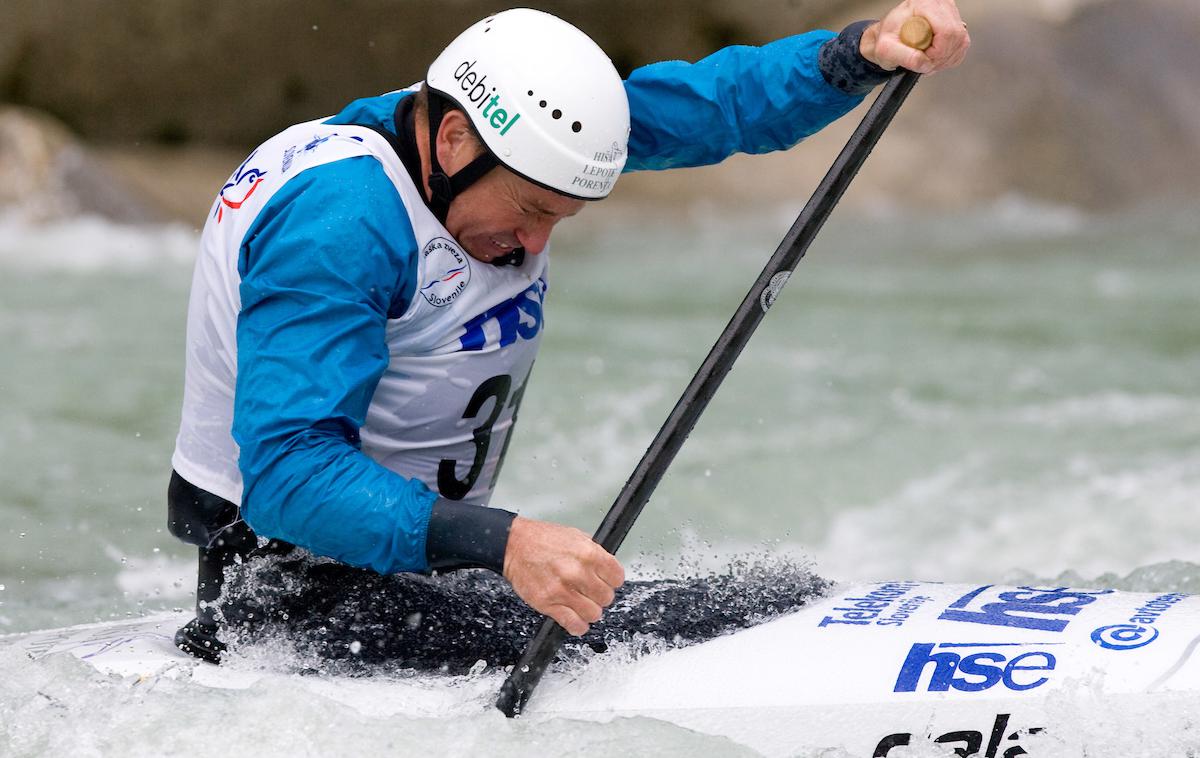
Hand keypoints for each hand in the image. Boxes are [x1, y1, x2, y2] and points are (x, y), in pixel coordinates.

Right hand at [502, 516, 624, 635]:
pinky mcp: (548, 604)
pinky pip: (574, 624)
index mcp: (588, 553)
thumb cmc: (542, 539)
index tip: (607, 581)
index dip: (612, 580)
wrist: (513, 545)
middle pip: (606, 597)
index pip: (617, 577)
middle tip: (591, 592)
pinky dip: (578, 626)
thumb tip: (607, 568)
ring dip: (590, 611)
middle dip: (600, 596)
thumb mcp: (575, 536)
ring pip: (594, 614)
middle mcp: (578, 572)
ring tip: (582, 604)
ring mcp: (563, 590)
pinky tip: (576, 619)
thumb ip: (594, 552)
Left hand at [860, 0, 970, 73]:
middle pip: (956, 37)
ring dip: (944, 59)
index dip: (937, 52)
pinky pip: (961, 46)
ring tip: (925, 58)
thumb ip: (903, 57)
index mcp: (925, 4)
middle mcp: (940, 4)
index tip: (923, 58)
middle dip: (940, 57)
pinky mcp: (956, 24)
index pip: (947, 32)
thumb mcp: (885, 49)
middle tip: (923, 60)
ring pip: (961, 42)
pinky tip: (933, 56)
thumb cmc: (887, 38)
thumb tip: (924, 63)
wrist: (889, 37)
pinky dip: (948, 57)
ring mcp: (950, 13)